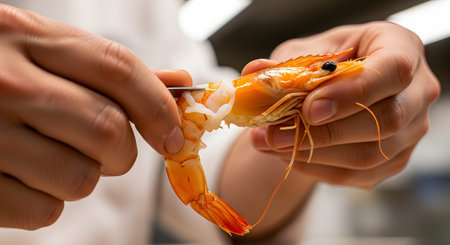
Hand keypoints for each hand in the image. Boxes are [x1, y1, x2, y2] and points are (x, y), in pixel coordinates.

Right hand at [0, 4, 189, 228]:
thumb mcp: (43, 52)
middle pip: (107, 129)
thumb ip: (109, 71)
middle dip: (123, 153)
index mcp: (26, 36)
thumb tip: (179, 84)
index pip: (118, 69)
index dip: (158, 107)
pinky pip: (45, 210)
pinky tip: (26, 177)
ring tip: (54, 157)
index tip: (172, 135)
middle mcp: (4, 81)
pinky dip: (47, 201)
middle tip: (110, 152)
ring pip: (81, 177)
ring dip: (83, 176)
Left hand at [249, 21, 439, 188]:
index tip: (308, 109)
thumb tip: (255, 73)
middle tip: (274, 134)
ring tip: (271, 145)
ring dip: (314, 154)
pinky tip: (291, 155)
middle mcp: (417, 91)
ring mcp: (411, 129)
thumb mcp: (304, 52)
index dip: (350, 93)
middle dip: (325, 132)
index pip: (392, 71)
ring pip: (371, 154)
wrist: (336, 88)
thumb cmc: (326, 62)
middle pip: (387, 120)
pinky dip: (319, 168)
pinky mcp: (395, 158)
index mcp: (401, 48)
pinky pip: (359, 174)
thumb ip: (283, 64)